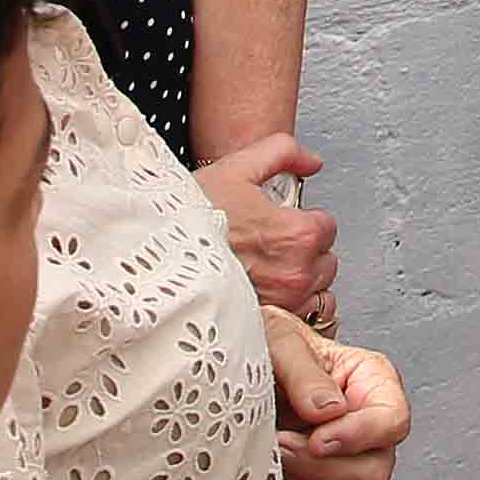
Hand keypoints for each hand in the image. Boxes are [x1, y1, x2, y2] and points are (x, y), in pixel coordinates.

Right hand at [196, 137, 340, 325]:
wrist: (152, 257)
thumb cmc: (189, 218)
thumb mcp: (237, 168)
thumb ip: (282, 153)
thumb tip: (310, 161)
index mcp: (296, 235)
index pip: (327, 227)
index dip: (304, 219)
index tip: (282, 221)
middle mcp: (295, 273)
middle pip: (325, 261)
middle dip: (305, 251)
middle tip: (272, 244)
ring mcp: (283, 304)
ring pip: (317, 293)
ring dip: (300, 281)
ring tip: (269, 270)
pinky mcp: (268, 326)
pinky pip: (302, 320)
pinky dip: (292, 309)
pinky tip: (268, 294)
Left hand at [270, 308, 409, 479]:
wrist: (237, 367)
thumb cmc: (269, 346)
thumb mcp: (282, 341)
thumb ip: (306, 373)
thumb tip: (328, 410)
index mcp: (371, 384)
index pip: (393, 422)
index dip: (359, 436)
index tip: (318, 438)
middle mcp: (364, 428)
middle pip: (374, 473)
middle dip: (325, 468)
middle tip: (284, 444)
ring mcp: (343, 463)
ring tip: (272, 449)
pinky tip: (270, 466)